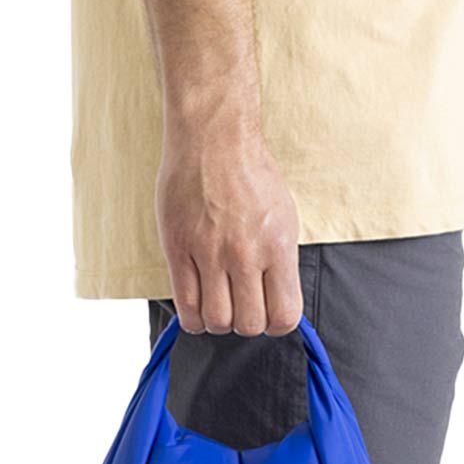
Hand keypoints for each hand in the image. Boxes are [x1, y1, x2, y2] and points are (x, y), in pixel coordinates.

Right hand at [155, 118, 301, 336]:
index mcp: (278, 246)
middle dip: (246, 324)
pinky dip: (193, 317)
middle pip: (249, 324)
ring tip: (219, 305)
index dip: (277, 325)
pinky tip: (198, 309)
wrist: (213, 138)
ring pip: (216, 320)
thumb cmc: (251, 175)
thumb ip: (281, 261)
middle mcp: (245, 254)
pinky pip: (185, 304)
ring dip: (219, 322)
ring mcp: (209, 252)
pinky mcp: (178, 248)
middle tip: (241, 308)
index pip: (284, 316)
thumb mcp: (284, 217)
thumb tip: (277, 299)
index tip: (269, 315)